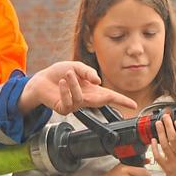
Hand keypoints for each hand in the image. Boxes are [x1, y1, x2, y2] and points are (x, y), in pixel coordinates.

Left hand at [20, 61, 136, 114]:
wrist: (41, 79)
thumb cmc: (59, 73)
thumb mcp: (75, 67)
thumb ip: (87, 72)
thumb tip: (99, 81)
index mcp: (92, 90)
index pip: (110, 96)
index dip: (122, 100)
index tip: (134, 105)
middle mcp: (86, 99)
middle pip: (102, 102)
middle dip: (111, 99)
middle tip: (114, 94)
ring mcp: (75, 105)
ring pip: (80, 98)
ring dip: (74, 84)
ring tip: (68, 74)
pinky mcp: (64, 108)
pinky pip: (69, 101)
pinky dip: (65, 90)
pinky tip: (61, 82)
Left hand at [152, 115, 175, 175]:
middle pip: (172, 140)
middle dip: (168, 127)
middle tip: (165, 117)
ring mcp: (173, 164)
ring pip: (164, 146)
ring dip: (160, 133)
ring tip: (158, 124)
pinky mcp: (167, 169)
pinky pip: (158, 157)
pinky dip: (154, 148)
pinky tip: (153, 139)